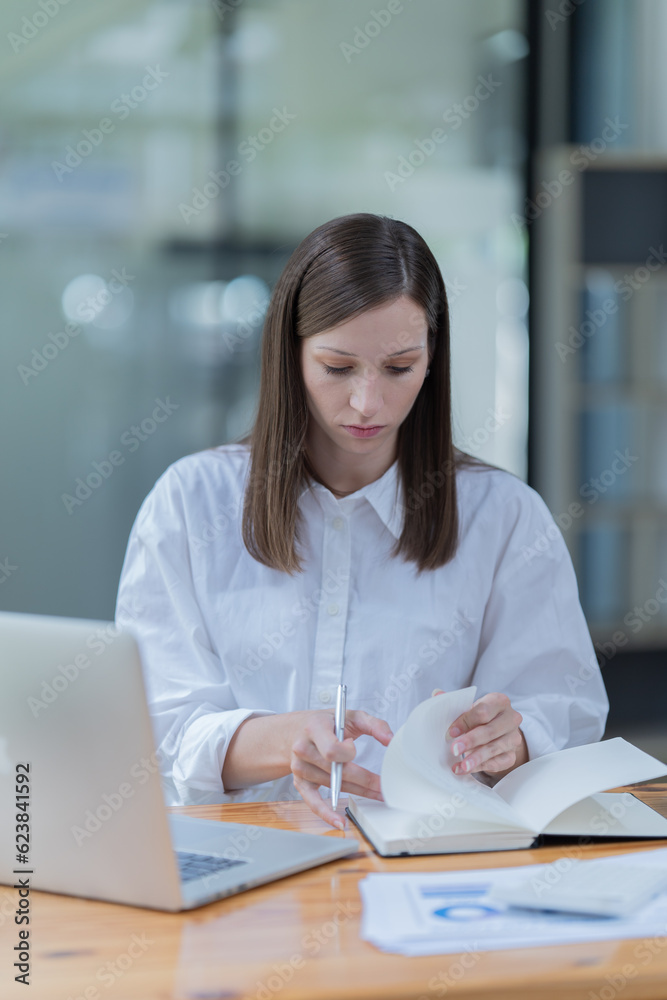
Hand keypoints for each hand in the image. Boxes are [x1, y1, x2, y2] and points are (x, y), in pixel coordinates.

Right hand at [290, 710, 392, 829]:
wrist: (296, 731)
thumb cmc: (326, 723)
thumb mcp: (349, 715)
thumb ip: (373, 724)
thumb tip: (391, 739)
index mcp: (314, 728)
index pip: (332, 750)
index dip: (347, 752)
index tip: (353, 747)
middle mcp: (303, 749)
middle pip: (337, 772)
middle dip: (365, 781)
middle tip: (385, 786)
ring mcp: (300, 768)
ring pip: (334, 787)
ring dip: (358, 792)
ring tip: (377, 794)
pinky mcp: (300, 783)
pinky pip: (313, 803)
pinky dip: (327, 814)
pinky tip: (341, 822)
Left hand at [434, 690, 526, 778]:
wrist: (499, 731)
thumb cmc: (481, 717)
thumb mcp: (470, 707)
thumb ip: (455, 703)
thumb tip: (437, 694)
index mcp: (499, 701)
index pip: (483, 711)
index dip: (466, 721)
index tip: (452, 732)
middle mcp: (511, 719)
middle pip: (490, 731)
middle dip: (471, 741)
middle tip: (454, 749)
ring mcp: (513, 738)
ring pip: (494, 748)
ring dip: (476, 758)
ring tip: (461, 765)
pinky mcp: (512, 755)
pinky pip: (497, 763)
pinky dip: (481, 767)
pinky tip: (467, 769)